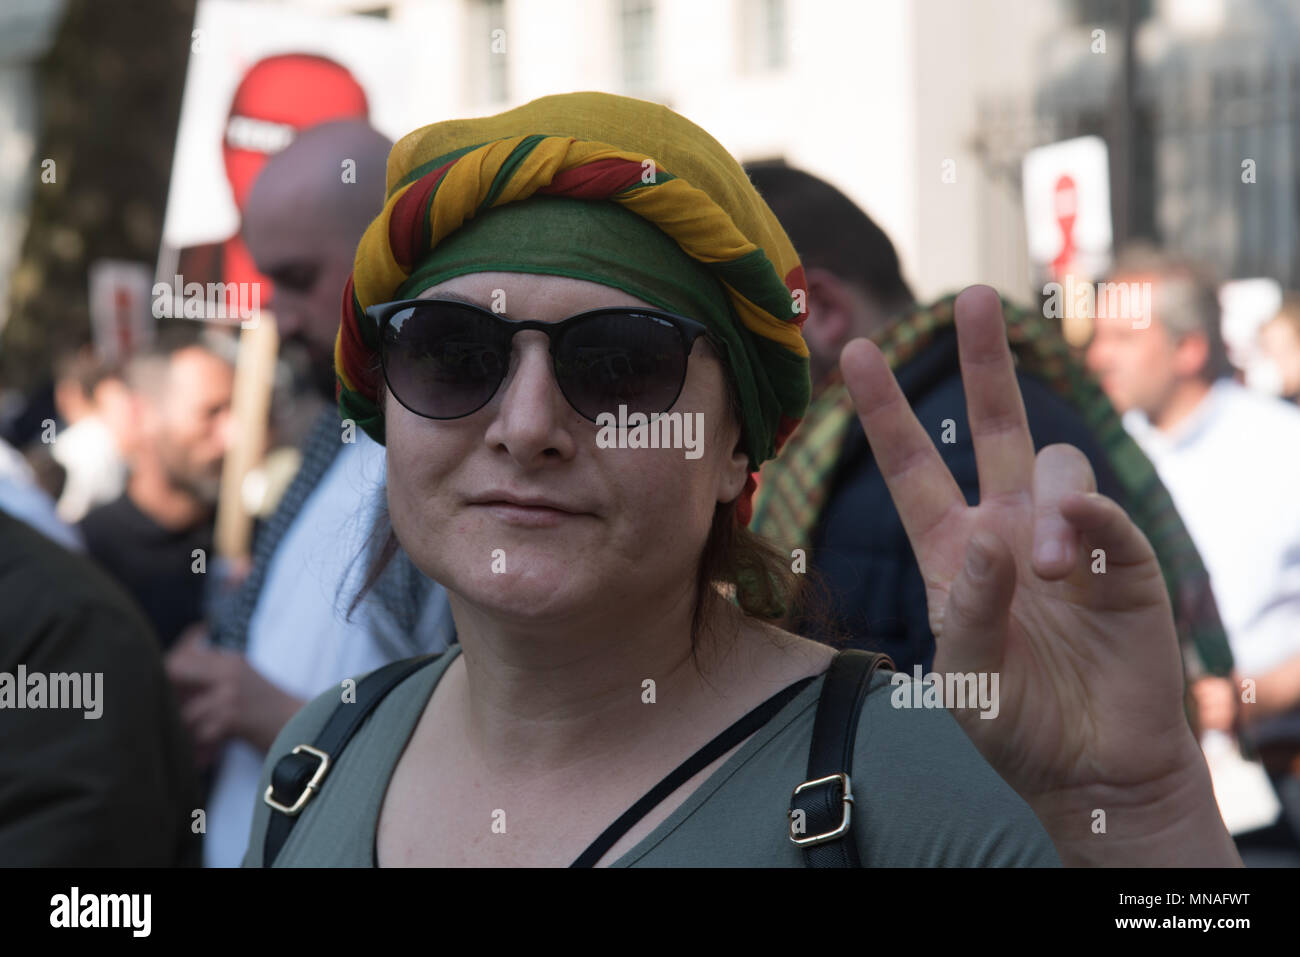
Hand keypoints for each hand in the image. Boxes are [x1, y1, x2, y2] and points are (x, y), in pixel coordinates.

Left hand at [165, 626, 303, 766]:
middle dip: (166, 698)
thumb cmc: (271, 716)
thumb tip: (169, 692)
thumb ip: (212, 682)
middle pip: (173, 670)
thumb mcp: (243, 685)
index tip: (166, 694)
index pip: (183, 652)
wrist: (309, 730)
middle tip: (168, 722)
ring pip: (183, 712)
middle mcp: (228, 670)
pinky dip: (198, 752)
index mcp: (230, 660)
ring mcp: (230, 691)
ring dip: (183, 734)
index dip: (166, 672)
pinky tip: (204, 760)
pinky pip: (199, 734)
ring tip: (189, 749)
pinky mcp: (233, 716)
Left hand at [840, 285, 1239, 865]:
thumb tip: (992, 539)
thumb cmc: (1014, 723)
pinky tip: (1072, 553)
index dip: (887, 411)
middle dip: (983, 360)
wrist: (1090, 769)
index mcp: (953, 550)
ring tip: (1042, 570)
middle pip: (996, 425)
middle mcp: (1007, 529)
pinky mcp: (1122, 560)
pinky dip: (1086, 519)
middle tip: (973, 295)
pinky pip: (1102, 512)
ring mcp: (1065, 538)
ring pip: (1054, 464)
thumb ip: (966, 610)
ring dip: (1045, 503)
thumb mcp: (964, 676)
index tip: (860, 351)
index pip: (914, 468)